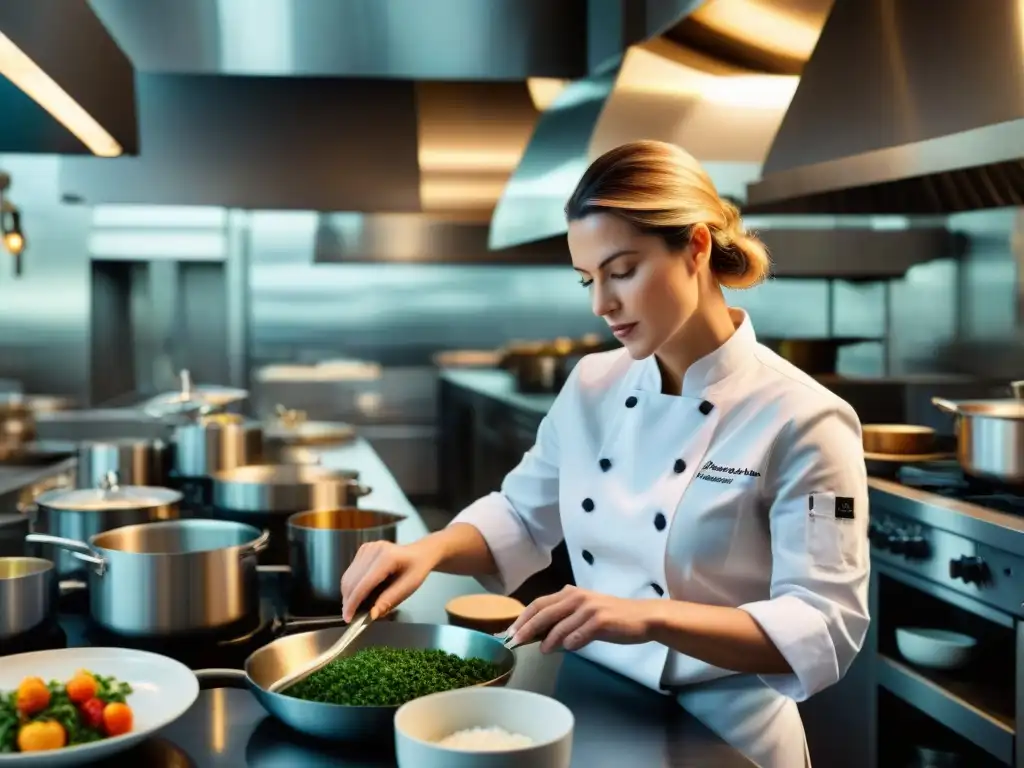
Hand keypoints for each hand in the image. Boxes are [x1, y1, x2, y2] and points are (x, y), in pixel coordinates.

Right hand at [340, 540, 437, 621]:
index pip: (363, 583)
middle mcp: (373, 550)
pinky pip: (351, 572)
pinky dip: (351, 586)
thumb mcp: (409, 587)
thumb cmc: (416, 569)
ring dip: (348, 595)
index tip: (349, 618)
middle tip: (351, 617)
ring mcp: (367, 548)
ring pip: (348, 577)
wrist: (420, 553)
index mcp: (387, 557)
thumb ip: (389, 601)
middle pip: (352, 580)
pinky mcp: (363, 550)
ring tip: (354, 608)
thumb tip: (371, 615)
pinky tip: (359, 594)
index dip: (353, 603)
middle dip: (348, 601)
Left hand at [506, 586, 656, 652]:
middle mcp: (577, 597)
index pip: (539, 603)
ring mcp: (589, 608)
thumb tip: (538, 634)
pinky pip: (579, 633)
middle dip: (527, 628)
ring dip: (548, 639)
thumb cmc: (611, 617)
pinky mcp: (601, 620)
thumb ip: (563, 619)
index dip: (523, 618)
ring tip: (542, 650)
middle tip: (515, 642)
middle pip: (544, 612)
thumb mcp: (584, 613)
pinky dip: (570, 642)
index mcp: (571, 593)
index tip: (510, 632)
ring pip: (560, 624)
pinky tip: (567, 648)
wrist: (641, 617)